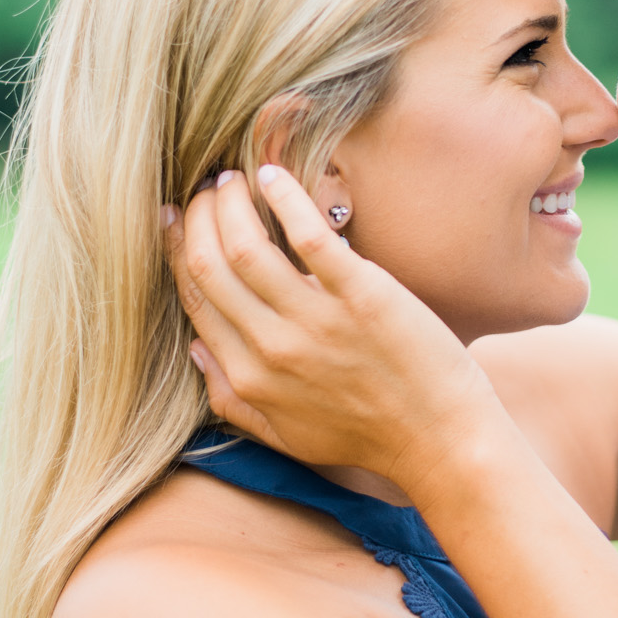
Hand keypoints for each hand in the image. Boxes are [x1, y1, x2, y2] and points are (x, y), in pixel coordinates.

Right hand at [164, 166, 505, 498]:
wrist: (440, 442)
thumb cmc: (367, 437)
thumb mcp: (286, 434)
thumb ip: (232, 398)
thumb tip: (195, 349)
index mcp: (250, 377)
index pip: (197, 298)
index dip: (179, 250)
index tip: (176, 220)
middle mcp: (273, 347)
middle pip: (211, 265)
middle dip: (197, 218)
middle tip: (204, 189)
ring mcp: (317, 320)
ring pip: (247, 246)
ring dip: (230, 202)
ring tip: (232, 178)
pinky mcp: (363, 294)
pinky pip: (310, 236)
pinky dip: (284, 198)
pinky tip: (271, 175)